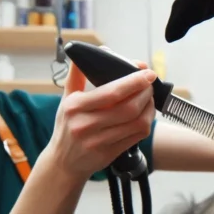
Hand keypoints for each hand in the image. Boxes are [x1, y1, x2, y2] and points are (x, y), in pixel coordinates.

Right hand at [45, 60, 156, 181]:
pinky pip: (137, 137)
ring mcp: (98, 142)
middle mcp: (85, 125)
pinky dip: (146, 123)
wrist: (63, 162)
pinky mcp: (109, 154)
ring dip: (149, 108)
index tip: (147, 73)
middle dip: (145, 93)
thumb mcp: (66, 99)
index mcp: (75, 107)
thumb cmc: (67, 126)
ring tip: (149, 98)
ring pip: (137, 123)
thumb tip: (90, 51)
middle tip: (149, 85)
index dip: (134, 81)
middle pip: (128, 108)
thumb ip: (76, 74)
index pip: (112, 92)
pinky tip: (145, 115)